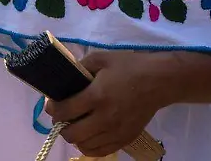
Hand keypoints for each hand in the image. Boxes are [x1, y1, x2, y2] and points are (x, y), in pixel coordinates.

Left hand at [44, 52, 167, 157]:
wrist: (159, 81)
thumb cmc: (129, 67)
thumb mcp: (101, 59)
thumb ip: (80, 67)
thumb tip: (64, 77)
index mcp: (97, 96)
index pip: (65, 111)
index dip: (52, 109)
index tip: (51, 105)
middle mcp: (105, 118)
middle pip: (72, 134)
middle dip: (61, 126)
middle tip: (62, 116)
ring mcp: (116, 132)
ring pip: (84, 146)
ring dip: (75, 137)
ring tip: (76, 125)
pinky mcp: (125, 139)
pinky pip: (100, 152)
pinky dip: (89, 146)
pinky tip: (88, 135)